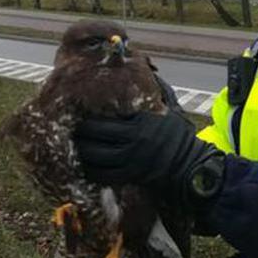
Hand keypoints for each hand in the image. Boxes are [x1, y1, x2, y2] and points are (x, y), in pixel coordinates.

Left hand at [75, 111, 225, 201]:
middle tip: (69, 132)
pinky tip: (84, 167)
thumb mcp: (162, 113)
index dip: (87, 121)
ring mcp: (131, 162)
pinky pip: (104, 176)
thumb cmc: (175, 135)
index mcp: (139, 124)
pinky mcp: (131, 176)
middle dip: (79, 136)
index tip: (76, 117)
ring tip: (72, 149)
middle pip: (96, 139)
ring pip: (96, 159)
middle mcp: (133, 142)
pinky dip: (91, 171)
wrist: (189, 164)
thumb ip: (144, 103)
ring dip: (81, 154)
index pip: (105, 121)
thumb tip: (131, 81)